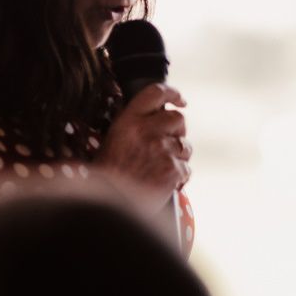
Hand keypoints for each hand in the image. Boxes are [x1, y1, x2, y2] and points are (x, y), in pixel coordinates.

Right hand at [95, 83, 191, 211]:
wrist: (109, 202)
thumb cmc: (110, 174)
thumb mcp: (115, 140)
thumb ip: (137, 125)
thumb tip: (163, 117)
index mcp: (128, 120)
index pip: (155, 93)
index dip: (172, 94)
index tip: (180, 100)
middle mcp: (146, 130)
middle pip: (178, 118)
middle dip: (177, 131)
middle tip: (167, 145)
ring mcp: (161, 149)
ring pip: (185, 145)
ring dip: (178, 156)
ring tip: (158, 168)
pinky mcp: (172, 168)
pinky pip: (186, 168)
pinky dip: (178, 177)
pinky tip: (162, 182)